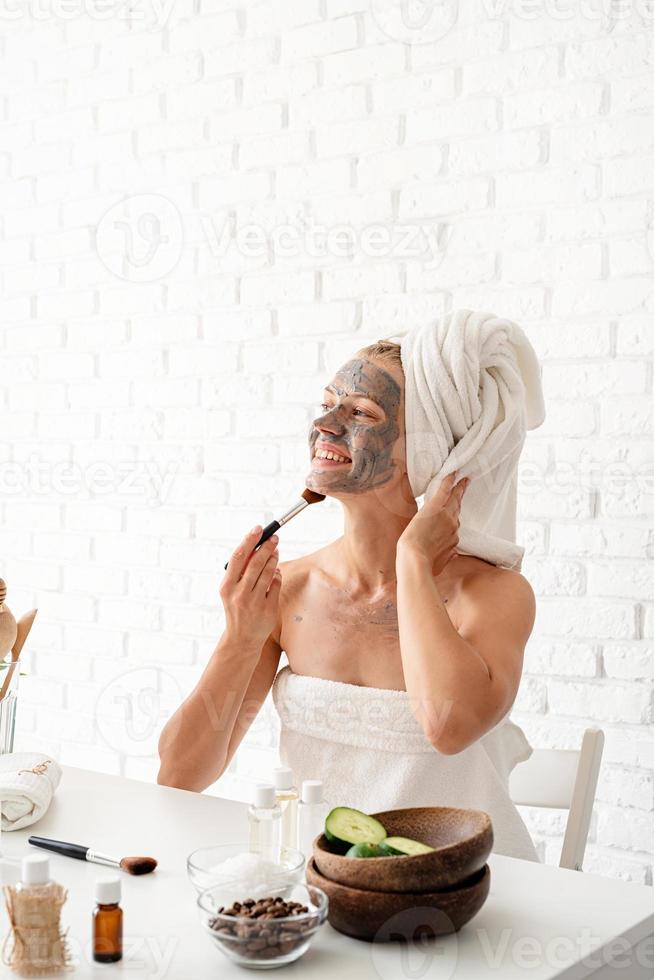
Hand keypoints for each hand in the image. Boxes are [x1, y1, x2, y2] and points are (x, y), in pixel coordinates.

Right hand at [219, 526, 281, 648]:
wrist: (241, 640)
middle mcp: (239, 594)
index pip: (238, 557)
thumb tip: (254, 547)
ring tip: (275, 552)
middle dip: (267, 547)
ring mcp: (254, 602)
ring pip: (268, 572)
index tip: (258, 529)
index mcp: (226, 586)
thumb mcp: (231, 591)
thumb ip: (240, 572)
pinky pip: (276, 585)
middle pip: (256, 562)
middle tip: (274, 539)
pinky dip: (277, 576)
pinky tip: (276, 573)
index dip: (249, 540)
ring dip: (274, 559)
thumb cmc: (236, 610)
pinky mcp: (268, 609)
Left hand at [397, 472, 469, 576]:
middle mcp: (453, 526)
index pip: (456, 524)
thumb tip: (453, 553)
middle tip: (465, 484)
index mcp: (453, 539)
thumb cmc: (425, 564)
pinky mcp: (435, 507)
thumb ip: (447, 555)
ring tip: (461, 479)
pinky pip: (444, 491)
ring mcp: (445, 515)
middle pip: (458, 507)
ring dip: (458, 488)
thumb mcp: (440, 562)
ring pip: (454, 498)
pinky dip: (449, 481)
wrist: (415, 558)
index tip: (459, 509)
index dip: (456, 516)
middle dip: (461, 496)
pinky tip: (452, 473)